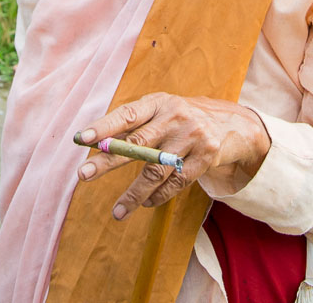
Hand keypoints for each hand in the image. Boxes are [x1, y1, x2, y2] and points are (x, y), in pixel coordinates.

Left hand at [76, 92, 269, 219]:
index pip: (127, 114)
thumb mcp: (161, 110)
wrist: (230, 124)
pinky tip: (146, 203)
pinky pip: (176, 183)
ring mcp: (192, 137)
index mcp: (159, 101)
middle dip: (108, 160)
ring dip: (134, 194)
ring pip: (156, 171)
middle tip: (83, 175)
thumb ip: (133, 123)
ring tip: (117, 212)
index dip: (104, 126)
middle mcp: (175, 116)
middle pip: (137, 142)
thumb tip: (94, 142)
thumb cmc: (181, 118)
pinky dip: (158, 196)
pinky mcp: (205, 157)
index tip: (81, 139)